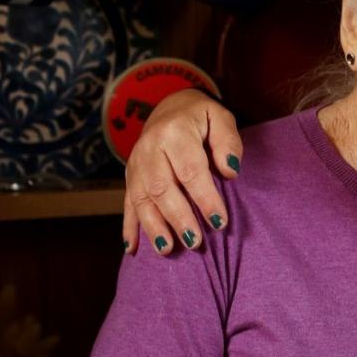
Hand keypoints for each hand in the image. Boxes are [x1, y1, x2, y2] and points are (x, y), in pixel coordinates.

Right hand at [123, 89, 242, 255]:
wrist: (168, 106)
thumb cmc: (201, 117)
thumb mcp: (220, 118)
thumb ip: (228, 142)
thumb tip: (230, 171)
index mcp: (174, 133)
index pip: (190, 170)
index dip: (205, 198)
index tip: (220, 222)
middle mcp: (149, 149)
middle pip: (162, 188)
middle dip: (178, 218)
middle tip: (195, 242)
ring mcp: (135, 164)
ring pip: (141, 199)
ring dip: (153, 227)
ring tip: (167, 249)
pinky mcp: (129, 176)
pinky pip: (126, 203)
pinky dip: (128, 227)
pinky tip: (132, 249)